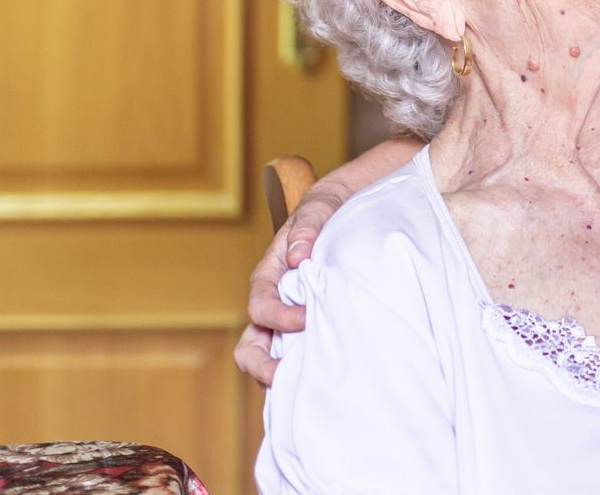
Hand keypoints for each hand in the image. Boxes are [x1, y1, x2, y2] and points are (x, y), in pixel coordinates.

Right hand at [232, 185, 343, 386]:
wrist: (348, 209)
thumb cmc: (327, 209)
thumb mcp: (318, 209)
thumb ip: (307, 228)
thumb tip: (296, 256)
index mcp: (268, 277)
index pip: (260, 306)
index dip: (277, 317)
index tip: (305, 319)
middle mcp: (273, 304)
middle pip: (251, 345)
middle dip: (261, 366)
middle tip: (285, 378)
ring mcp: (289, 322)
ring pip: (272, 359)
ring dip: (282, 377)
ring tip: (305, 390)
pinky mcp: (309, 330)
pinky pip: (298, 358)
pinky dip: (303, 372)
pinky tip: (325, 381)